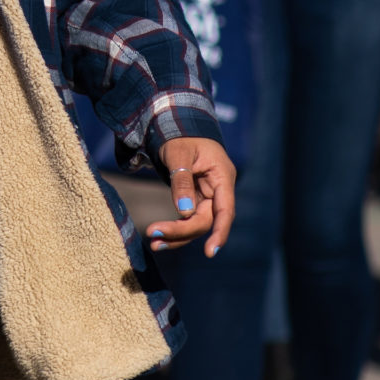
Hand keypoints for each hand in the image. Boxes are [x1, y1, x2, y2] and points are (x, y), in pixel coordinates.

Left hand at [147, 136, 235, 257]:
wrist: (177, 126)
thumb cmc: (181, 136)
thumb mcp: (179, 153)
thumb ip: (181, 181)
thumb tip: (184, 212)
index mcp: (222, 177)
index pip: (225, 210)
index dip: (220, 233)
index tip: (210, 252)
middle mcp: (217, 190)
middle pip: (205, 220)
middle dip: (181, 232)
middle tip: (154, 237)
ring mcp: (206, 196)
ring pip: (195, 224)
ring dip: (176, 236)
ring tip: (153, 244)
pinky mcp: (194, 200)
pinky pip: (187, 219)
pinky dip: (174, 228)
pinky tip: (158, 237)